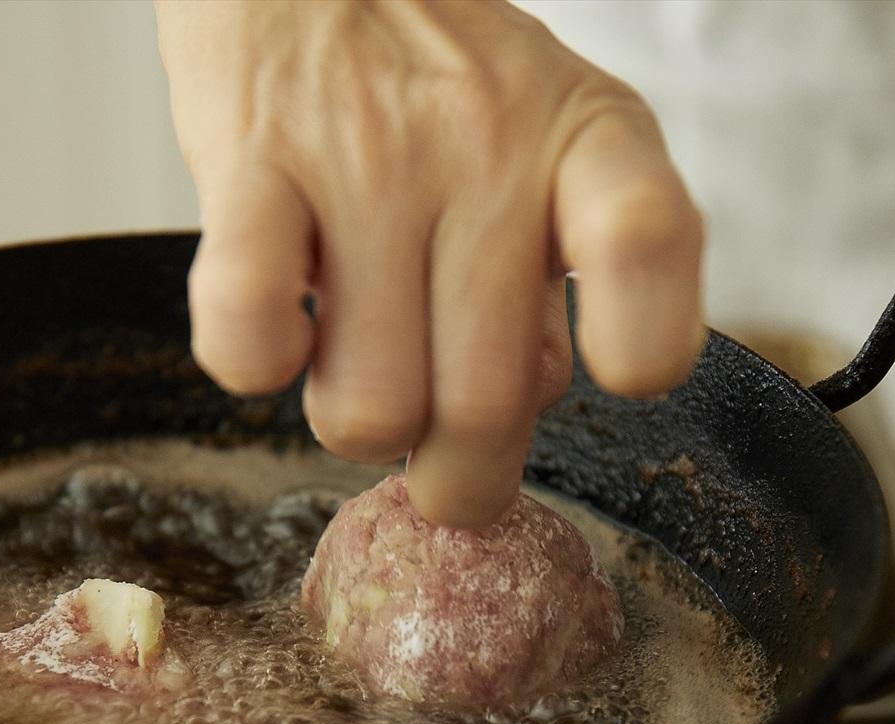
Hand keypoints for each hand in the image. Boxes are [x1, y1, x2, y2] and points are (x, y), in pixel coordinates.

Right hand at [155, 0, 703, 527]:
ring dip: (357, 425)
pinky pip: (246, 336)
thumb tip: (518, 414)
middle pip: (486, 401)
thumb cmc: (434, 72)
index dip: (641, 344)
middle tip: (447, 467)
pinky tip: (278, 332)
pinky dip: (256, 368)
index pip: (648, 244)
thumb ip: (563, 265)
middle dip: (463, 479)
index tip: (614, 376)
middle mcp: (483, 146)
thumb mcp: (551, 131)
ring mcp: (361, 158)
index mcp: (583, 138)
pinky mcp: (249, 167)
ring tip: (355, 367)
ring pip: (368, 406)